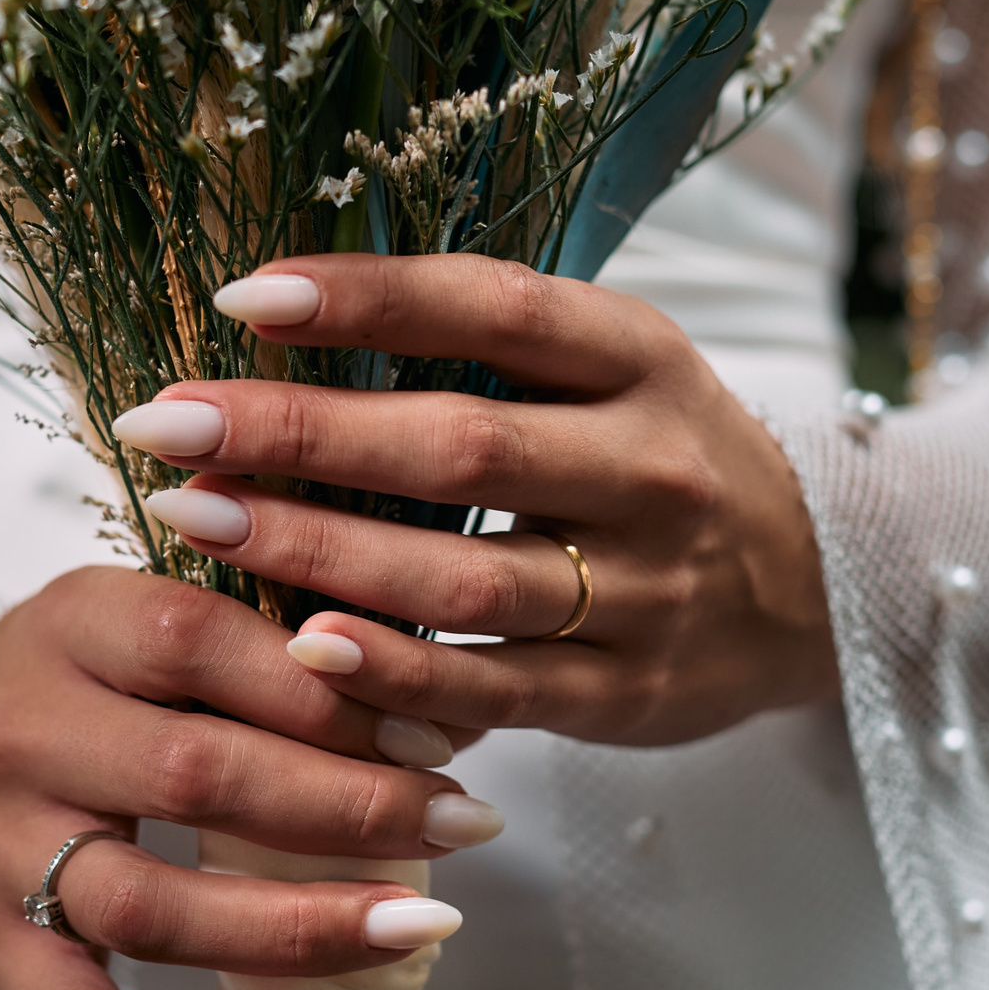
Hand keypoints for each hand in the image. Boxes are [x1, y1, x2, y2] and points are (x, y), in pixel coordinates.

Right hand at [0, 566, 500, 989]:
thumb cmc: (55, 683)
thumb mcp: (129, 619)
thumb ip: (249, 640)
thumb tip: (423, 690)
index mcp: (72, 624)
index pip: (207, 644)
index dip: (333, 690)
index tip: (441, 732)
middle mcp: (24, 733)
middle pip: (197, 775)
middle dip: (351, 805)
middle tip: (465, 823)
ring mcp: (0, 854)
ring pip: (153, 905)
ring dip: (300, 925)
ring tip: (418, 926)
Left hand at [109, 253, 838, 748]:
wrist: (820, 586)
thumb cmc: (659, 456)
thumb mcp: (610, 371)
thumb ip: (485, 344)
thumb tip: (288, 306)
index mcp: (642, 359)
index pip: (495, 310)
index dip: (368, 298)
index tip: (240, 296)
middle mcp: (653, 467)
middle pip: (461, 445)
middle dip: (299, 432)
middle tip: (168, 424)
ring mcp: (647, 588)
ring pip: (464, 574)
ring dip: (316, 550)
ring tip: (196, 519)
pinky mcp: (628, 693)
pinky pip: (495, 686)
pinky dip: (395, 671)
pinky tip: (300, 647)